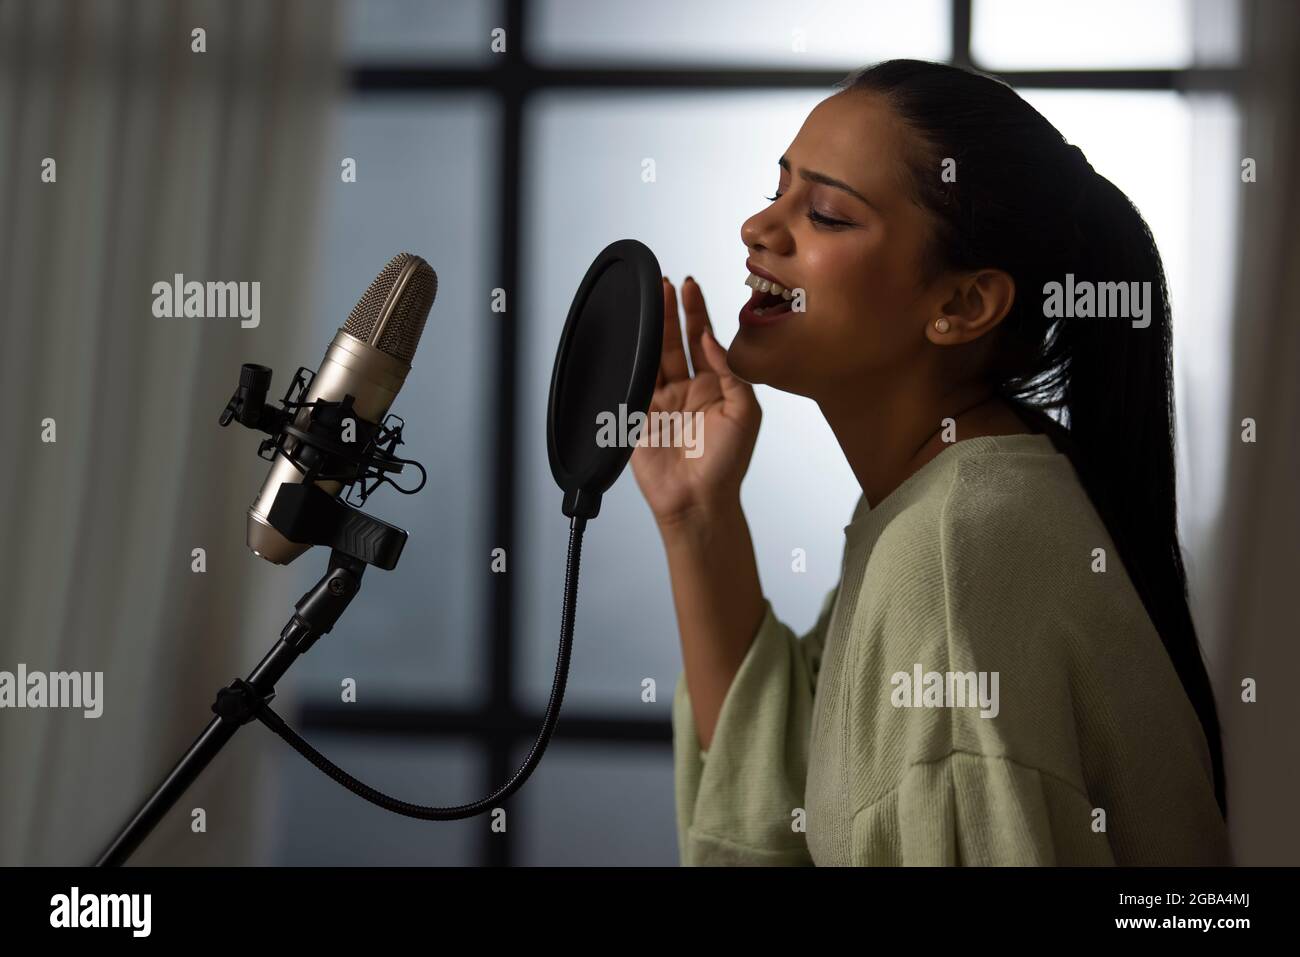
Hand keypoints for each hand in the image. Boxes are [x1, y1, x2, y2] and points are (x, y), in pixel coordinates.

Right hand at [631, 277, 761, 529]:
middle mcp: (687, 389)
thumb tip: (710, 339)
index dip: (697, 312)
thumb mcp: (744, 412)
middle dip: (670, 311)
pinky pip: (634, 380)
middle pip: (676, 341)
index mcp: (715, 386)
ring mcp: (662, 401)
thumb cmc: (727, 464)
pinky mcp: (640, 414)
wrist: (698, 500)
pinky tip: (631, 336)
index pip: (704, 339)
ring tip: (649, 298)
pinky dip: (632, 358)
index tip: (690, 286)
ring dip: (651, 328)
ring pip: (654, 355)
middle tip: (665, 283)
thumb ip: (731, 372)